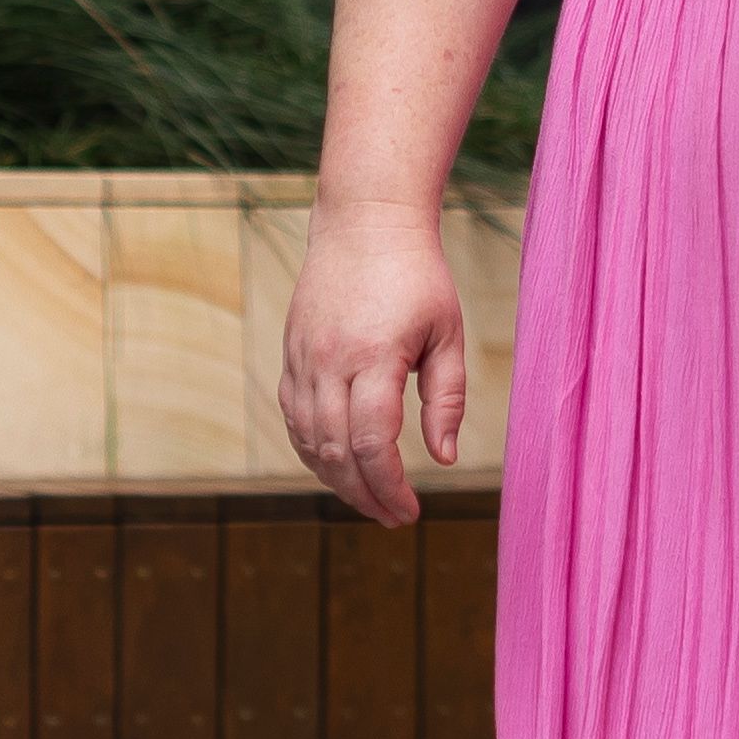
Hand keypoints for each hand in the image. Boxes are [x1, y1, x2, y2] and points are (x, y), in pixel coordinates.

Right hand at [283, 198, 470, 527]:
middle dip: (364, 495)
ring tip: (369, 499)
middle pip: (335, 452)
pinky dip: (312, 450)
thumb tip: (443, 459)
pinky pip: (294, 418)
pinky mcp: (291, 354)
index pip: (370, 443)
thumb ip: (447, 398)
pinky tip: (338, 466)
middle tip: (393, 517)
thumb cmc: (417, 276)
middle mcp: (328, 360)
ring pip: (307, 440)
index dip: (389, 487)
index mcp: (374, 355)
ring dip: (336, 480)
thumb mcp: (448, 333)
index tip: (410, 512)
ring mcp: (302, 357)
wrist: (365, 222)